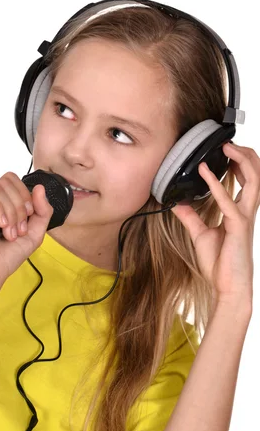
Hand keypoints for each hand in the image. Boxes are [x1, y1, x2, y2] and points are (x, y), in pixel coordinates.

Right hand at [0, 172, 52, 297]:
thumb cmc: (4, 257)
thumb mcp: (33, 233)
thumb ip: (42, 211)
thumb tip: (39, 187)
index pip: (11, 180)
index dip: (24, 196)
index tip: (27, 218)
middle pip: (6, 182)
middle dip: (19, 207)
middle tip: (17, 230)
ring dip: (10, 212)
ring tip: (8, 233)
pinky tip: (0, 225)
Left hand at [170, 142, 259, 310]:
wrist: (228, 287)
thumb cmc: (220, 263)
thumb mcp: (200, 234)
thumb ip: (191, 217)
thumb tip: (177, 203)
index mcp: (240, 211)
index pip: (247, 180)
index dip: (241, 162)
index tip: (227, 149)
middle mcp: (246, 211)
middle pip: (257, 175)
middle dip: (247, 155)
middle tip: (229, 142)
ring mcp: (244, 217)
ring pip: (253, 181)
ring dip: (241, 161)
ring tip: (226, 147)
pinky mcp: (237, 226)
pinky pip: (229, 201)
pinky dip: (216, 184)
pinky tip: (205, 172)